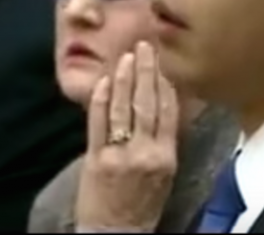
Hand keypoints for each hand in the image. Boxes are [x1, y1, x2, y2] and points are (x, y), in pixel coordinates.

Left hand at [75, 41, 178, 231]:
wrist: (117, 232)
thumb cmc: (144, 202)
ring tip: (127, 57)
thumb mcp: (166, 172)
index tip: (164, 61)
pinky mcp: (95, 158)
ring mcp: (118, 154)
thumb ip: (164, 140)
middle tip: (145, 47)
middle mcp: (145, 152)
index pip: (168, 111)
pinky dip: (102, 100)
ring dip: (125, 79)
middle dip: (146, 72)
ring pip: (123, 109)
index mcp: (166, 155)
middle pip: (147, 104)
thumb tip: (163, 103)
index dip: (165, 83)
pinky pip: (98, 123)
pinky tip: (105, 81)